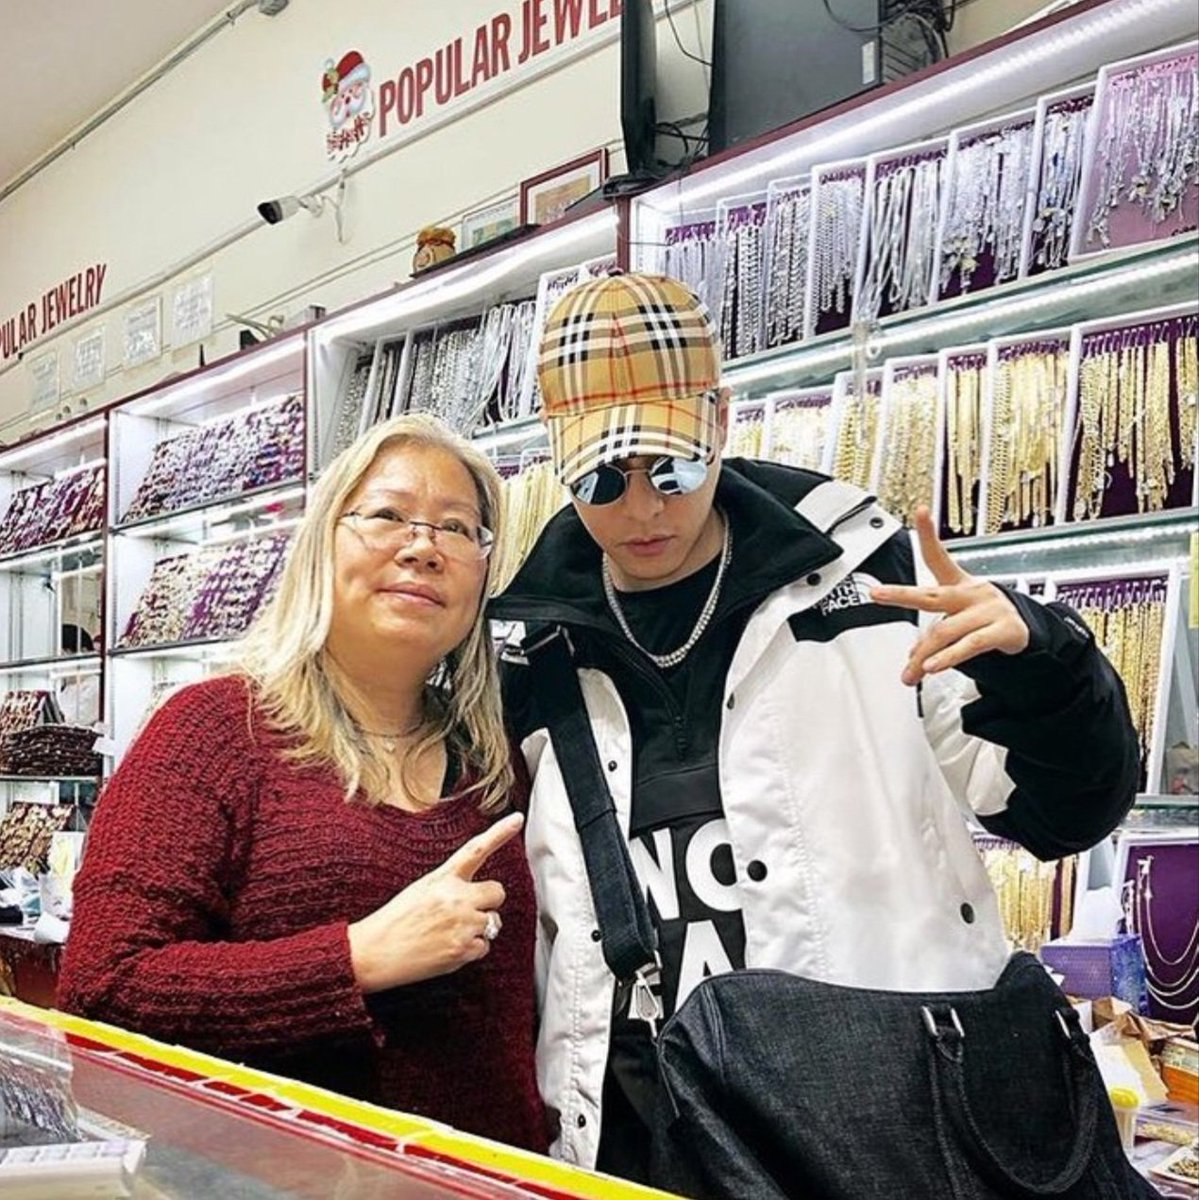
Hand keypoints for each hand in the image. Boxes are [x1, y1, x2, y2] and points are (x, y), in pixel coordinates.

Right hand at [348, 812, 522, 992]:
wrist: (374, 953)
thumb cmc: (394, 922)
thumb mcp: (420, 890)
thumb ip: (450, 887)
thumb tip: (476, 897)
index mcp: (442, 878)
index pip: (476, 849)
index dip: (499, 833)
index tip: (517, 819)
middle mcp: (456, 898)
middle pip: (498, 892)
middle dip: (487, 901)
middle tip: (467, 910)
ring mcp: (462, 924)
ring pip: (493, 922)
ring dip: (478, 928)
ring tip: (449, 932)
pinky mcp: (463, 949)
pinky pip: (484, 947)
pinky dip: (471, 950)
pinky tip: (448, 948)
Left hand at [869, 507, 1029, 686]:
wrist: (1028, 633)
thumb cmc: (986, 619)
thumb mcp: (958, 619)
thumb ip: (933, 636)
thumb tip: (912, 656)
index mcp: (959, 584)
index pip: (939, 557)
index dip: (929, 534)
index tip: (920, 511)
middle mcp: (971, 593)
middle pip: (932, 595)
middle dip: (901, 594)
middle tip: (877, 594)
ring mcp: (987, 611)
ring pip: (945, 631)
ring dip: (923, 655)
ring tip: (910, 671)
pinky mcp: (1002, 631)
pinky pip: (969, 646)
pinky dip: (949, 658)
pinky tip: (933, 667)